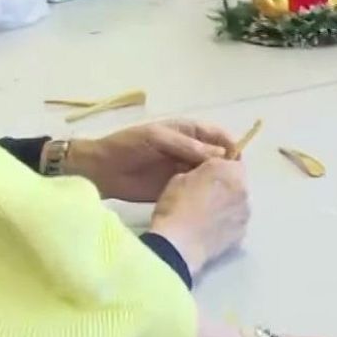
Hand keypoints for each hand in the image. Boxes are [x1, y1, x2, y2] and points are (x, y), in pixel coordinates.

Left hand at [70, 120, 234, 202]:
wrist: (100, 169)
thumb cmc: (127, 145)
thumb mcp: (158, 138)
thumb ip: (187, 146)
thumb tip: (220, 155)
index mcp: (189, 132)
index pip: (219, 136)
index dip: (231, 147)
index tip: (237, 163)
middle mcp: (191, 150)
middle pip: (218, 158)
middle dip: (226, 168)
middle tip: (231, 184)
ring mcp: (184, 170)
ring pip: (209, 176)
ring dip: (216, 183)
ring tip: (222, 196)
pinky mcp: (177, 188)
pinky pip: (195, 190)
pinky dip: (202, 195)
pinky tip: (208, 204)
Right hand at [149, 157, 249, 274]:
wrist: (178, 244)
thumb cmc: (175, 206)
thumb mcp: (180, 178)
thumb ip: (200, 171)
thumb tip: (205, 174)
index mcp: (228, 171)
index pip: (232, 161)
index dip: (220, 167)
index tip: (208, 175)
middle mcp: (243, 189)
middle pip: (239, 182)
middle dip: (227, 185)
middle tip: (207, 195)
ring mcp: (245, 213)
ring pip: (240, 202)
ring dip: (230, 204)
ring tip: (209, 215)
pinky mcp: (243, 233)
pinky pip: (237, 222)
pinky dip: (229, 223)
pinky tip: (212, 229)